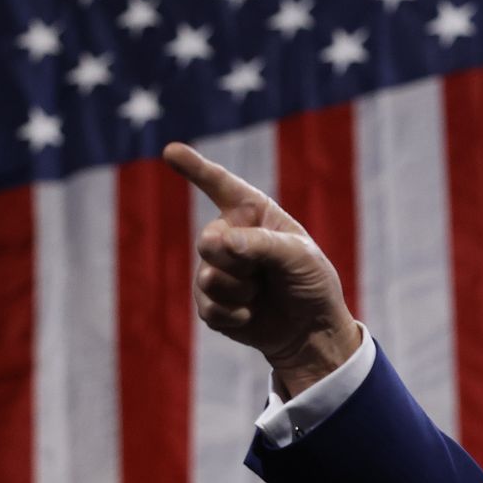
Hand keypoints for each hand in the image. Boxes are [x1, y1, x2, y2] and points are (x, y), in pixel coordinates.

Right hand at [162, 142, 361, 397]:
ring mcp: (216, 268)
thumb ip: (262, 244)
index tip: (171, 151)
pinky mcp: (210, 301)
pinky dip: (234, 315)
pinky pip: (207, 306)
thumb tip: (219, 242)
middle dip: (236, 262)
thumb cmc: (311, 284)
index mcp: (254, 213)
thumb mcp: (300, 257)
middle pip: (208, 241)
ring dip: (240, 292)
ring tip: (261, 293)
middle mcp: (229, 235)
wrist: (311, 331)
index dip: (195, 168)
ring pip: (207, 278)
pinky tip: (251, 315)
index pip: (220, 185)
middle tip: (263, 274)